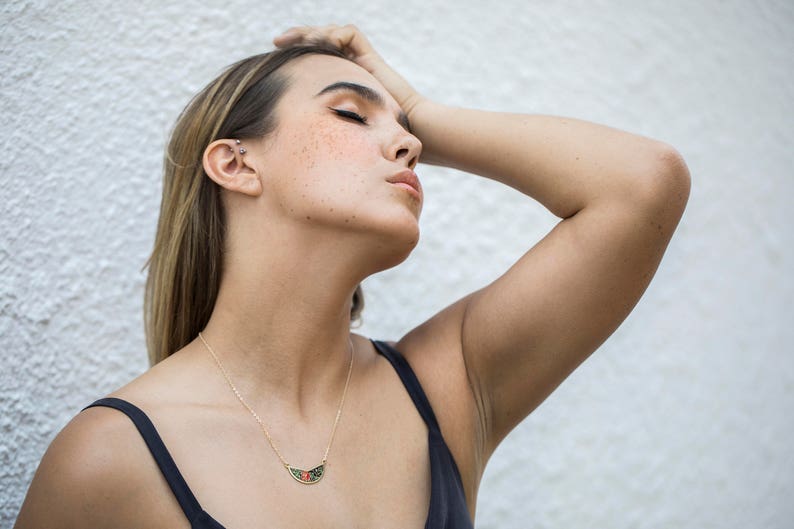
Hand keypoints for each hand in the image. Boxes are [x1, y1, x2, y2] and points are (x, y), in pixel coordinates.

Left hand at [273, 24, 425, 118]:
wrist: (404, 130)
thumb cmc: (369, 138)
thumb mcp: (332, 127)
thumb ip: (316, 122)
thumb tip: (284, 128)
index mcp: (336, 81)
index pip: (313, 58)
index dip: (295, 53)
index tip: (275, 56)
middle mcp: (347, 68)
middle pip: (320, 40)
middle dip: (298, 36)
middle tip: (278, 42)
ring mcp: (359, 61)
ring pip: (332, 33)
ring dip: (313, 34)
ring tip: (296, 41)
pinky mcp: (370, 58)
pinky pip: (350, 35)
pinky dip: (335, 36)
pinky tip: (322, 45)